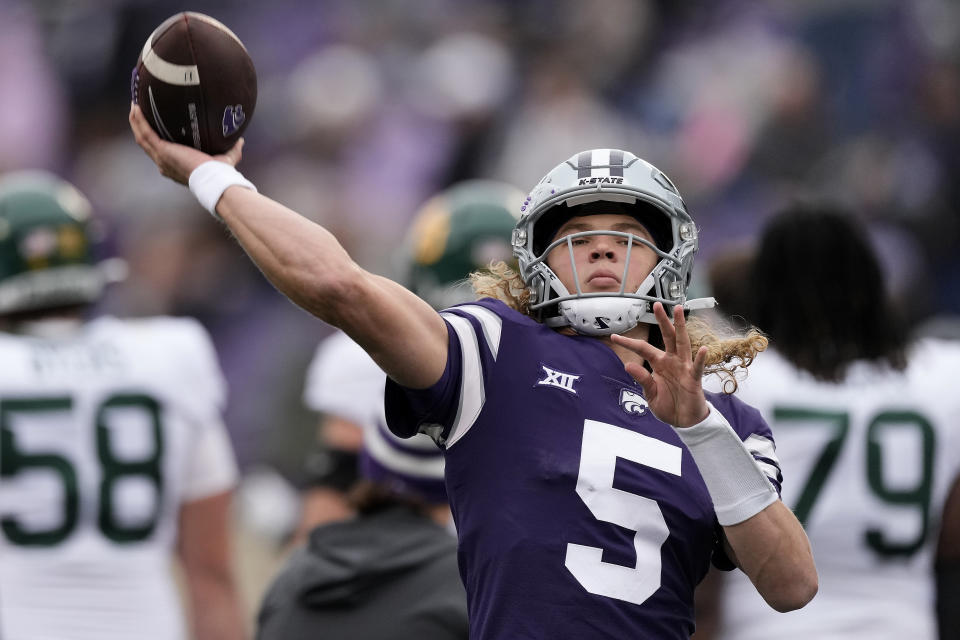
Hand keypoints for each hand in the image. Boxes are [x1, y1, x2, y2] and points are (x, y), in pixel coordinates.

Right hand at [128, 103, 243, 184]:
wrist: (216, 180)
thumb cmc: (221, 174)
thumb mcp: (226, 158)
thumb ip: (232, 149)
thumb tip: (240, 140)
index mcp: (174, 165)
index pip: (160, 150)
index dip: (154, 138)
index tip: (154, 124)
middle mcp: (164, 163)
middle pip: (146, 142)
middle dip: (141, 126)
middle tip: (139, 110)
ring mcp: (161, 158)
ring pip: (142, 137)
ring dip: (136, 121)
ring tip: (135, 105)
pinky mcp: (163, 151)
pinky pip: (145, 133)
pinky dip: (139, 121)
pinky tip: (136, 107)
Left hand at [611, 302, 709, 427]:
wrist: (684, 422)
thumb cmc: (668, 405)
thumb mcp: (650, 394)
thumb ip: (642, 379)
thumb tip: (627, 364)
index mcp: (659, 364)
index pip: (642, 349)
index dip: (629, 342)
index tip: (614, 336)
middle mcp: (672, 361)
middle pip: (667, 337)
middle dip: (662, 320)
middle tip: (657, 304)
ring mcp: (683, 368)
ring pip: (683, 343)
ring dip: (680, 327)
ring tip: (678, 310)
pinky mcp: (694, 378)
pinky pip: (697, 367)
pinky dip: (700, 358)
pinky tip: (702, 349)